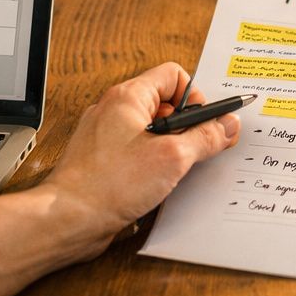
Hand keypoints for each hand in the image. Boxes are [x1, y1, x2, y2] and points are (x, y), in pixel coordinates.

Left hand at [44, 62, 239, 250]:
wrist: (68, 219)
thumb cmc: (108, 184)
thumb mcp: (172, 158)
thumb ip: (205, 138)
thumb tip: (227, 126)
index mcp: (128, 97)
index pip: (173, 75)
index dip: (195, 97)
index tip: (204, 123)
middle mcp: (114, 110)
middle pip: (165, 104)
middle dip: (186, 127)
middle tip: (195, 149)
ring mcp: (106, 135)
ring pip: (152, 131)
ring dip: (170, 148)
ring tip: (173, 170)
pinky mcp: (104, 160)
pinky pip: (138, 151)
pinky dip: (153, 164)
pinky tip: (157, 184)